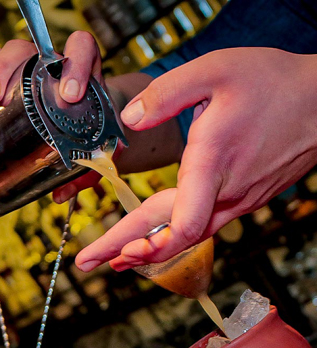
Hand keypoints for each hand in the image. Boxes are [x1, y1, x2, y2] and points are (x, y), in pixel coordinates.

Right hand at [0, 32, 104, 196]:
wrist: (89, 130)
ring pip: (6, 51)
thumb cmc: (95, 139)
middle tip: (1, 98)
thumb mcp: (96, 154)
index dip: (76, 63)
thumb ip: (86, 172)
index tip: (69, 95)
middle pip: (31, 47)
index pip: (82, 47)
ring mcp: (31, 68)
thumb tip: (60, 194)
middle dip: (11, 67)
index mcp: (86, 76)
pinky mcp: (9, 75)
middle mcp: (56, 67)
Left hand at [76, 47, 316, 271]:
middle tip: (89, 262)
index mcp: (214, 163)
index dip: (152, 244)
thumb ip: (167, 94)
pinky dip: (176, 233)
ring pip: (190, 233)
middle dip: (128, 251)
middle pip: (175, 236)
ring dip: (150, 246)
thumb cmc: (273, 83)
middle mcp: (227, 192)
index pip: (185, 224)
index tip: (120, 254)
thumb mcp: (215, 70)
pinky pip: (206, 222)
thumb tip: (130, 120)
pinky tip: (158, 233)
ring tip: (115, 256)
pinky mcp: (245, 197)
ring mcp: (239, 199)